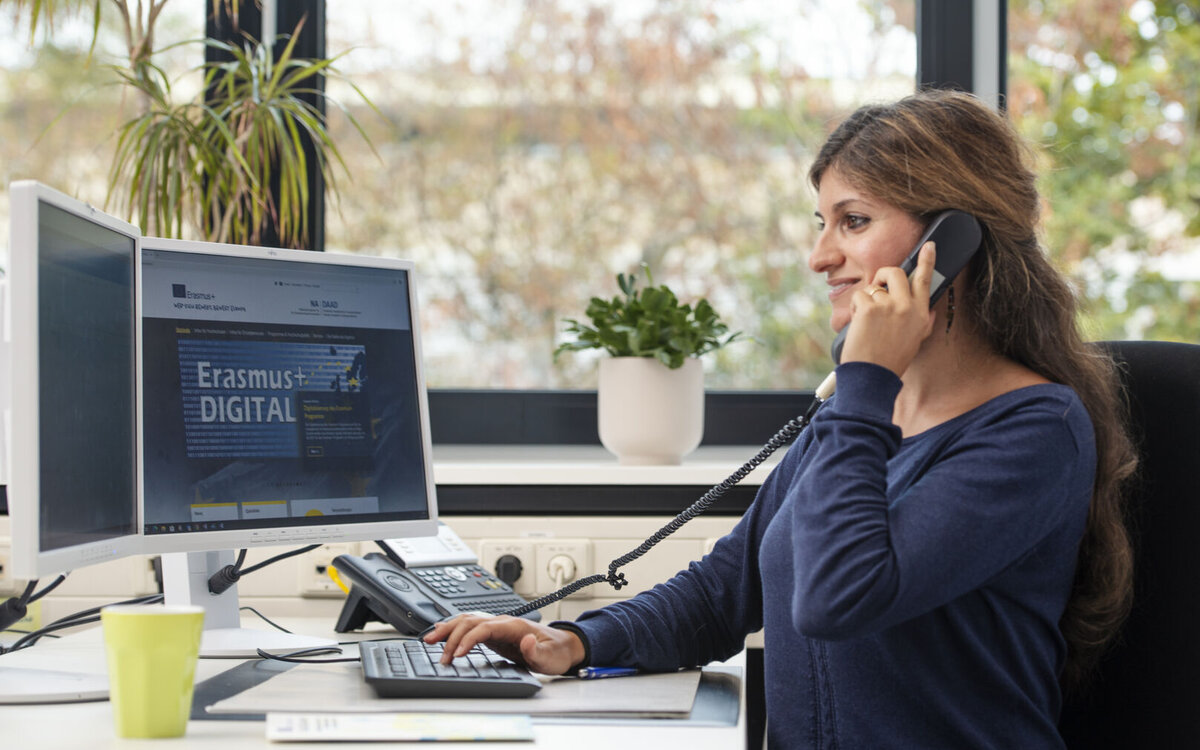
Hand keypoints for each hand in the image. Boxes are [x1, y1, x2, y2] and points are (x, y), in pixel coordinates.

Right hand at [423, 614, 584, 674]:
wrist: (562, 647)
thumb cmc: (556, 652)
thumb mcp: (550, 657)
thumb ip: (536, 650)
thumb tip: (526, 641)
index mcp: (514, 626)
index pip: (484, 628)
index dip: (469, 639)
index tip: (458, 654)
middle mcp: (503, 622)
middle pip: (470, 621)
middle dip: (451, 635)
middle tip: (438, 653)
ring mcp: (497, 626)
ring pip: (466, 621)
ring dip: (447, 630)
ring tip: (429, 641)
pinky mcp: (493, 634)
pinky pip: (469, 627)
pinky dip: (453, 629)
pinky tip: (441, 634)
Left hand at [841, 242, 936, 375]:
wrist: (872, 376)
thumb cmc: (890, 361)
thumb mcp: (915, 342)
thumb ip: (922, 324)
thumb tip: (929, 313)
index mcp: (921, 315)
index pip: (925, 281)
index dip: (927, 261)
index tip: (929, 245)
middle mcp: (908, 307)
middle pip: (896, 273)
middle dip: (883, 275)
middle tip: (877, 286)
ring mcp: (890, 305)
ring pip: (874, 286)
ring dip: (866, 299)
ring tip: (867, 321)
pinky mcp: (871, 307)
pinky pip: (860, 296)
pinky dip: (855, 308)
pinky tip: (858, 323)